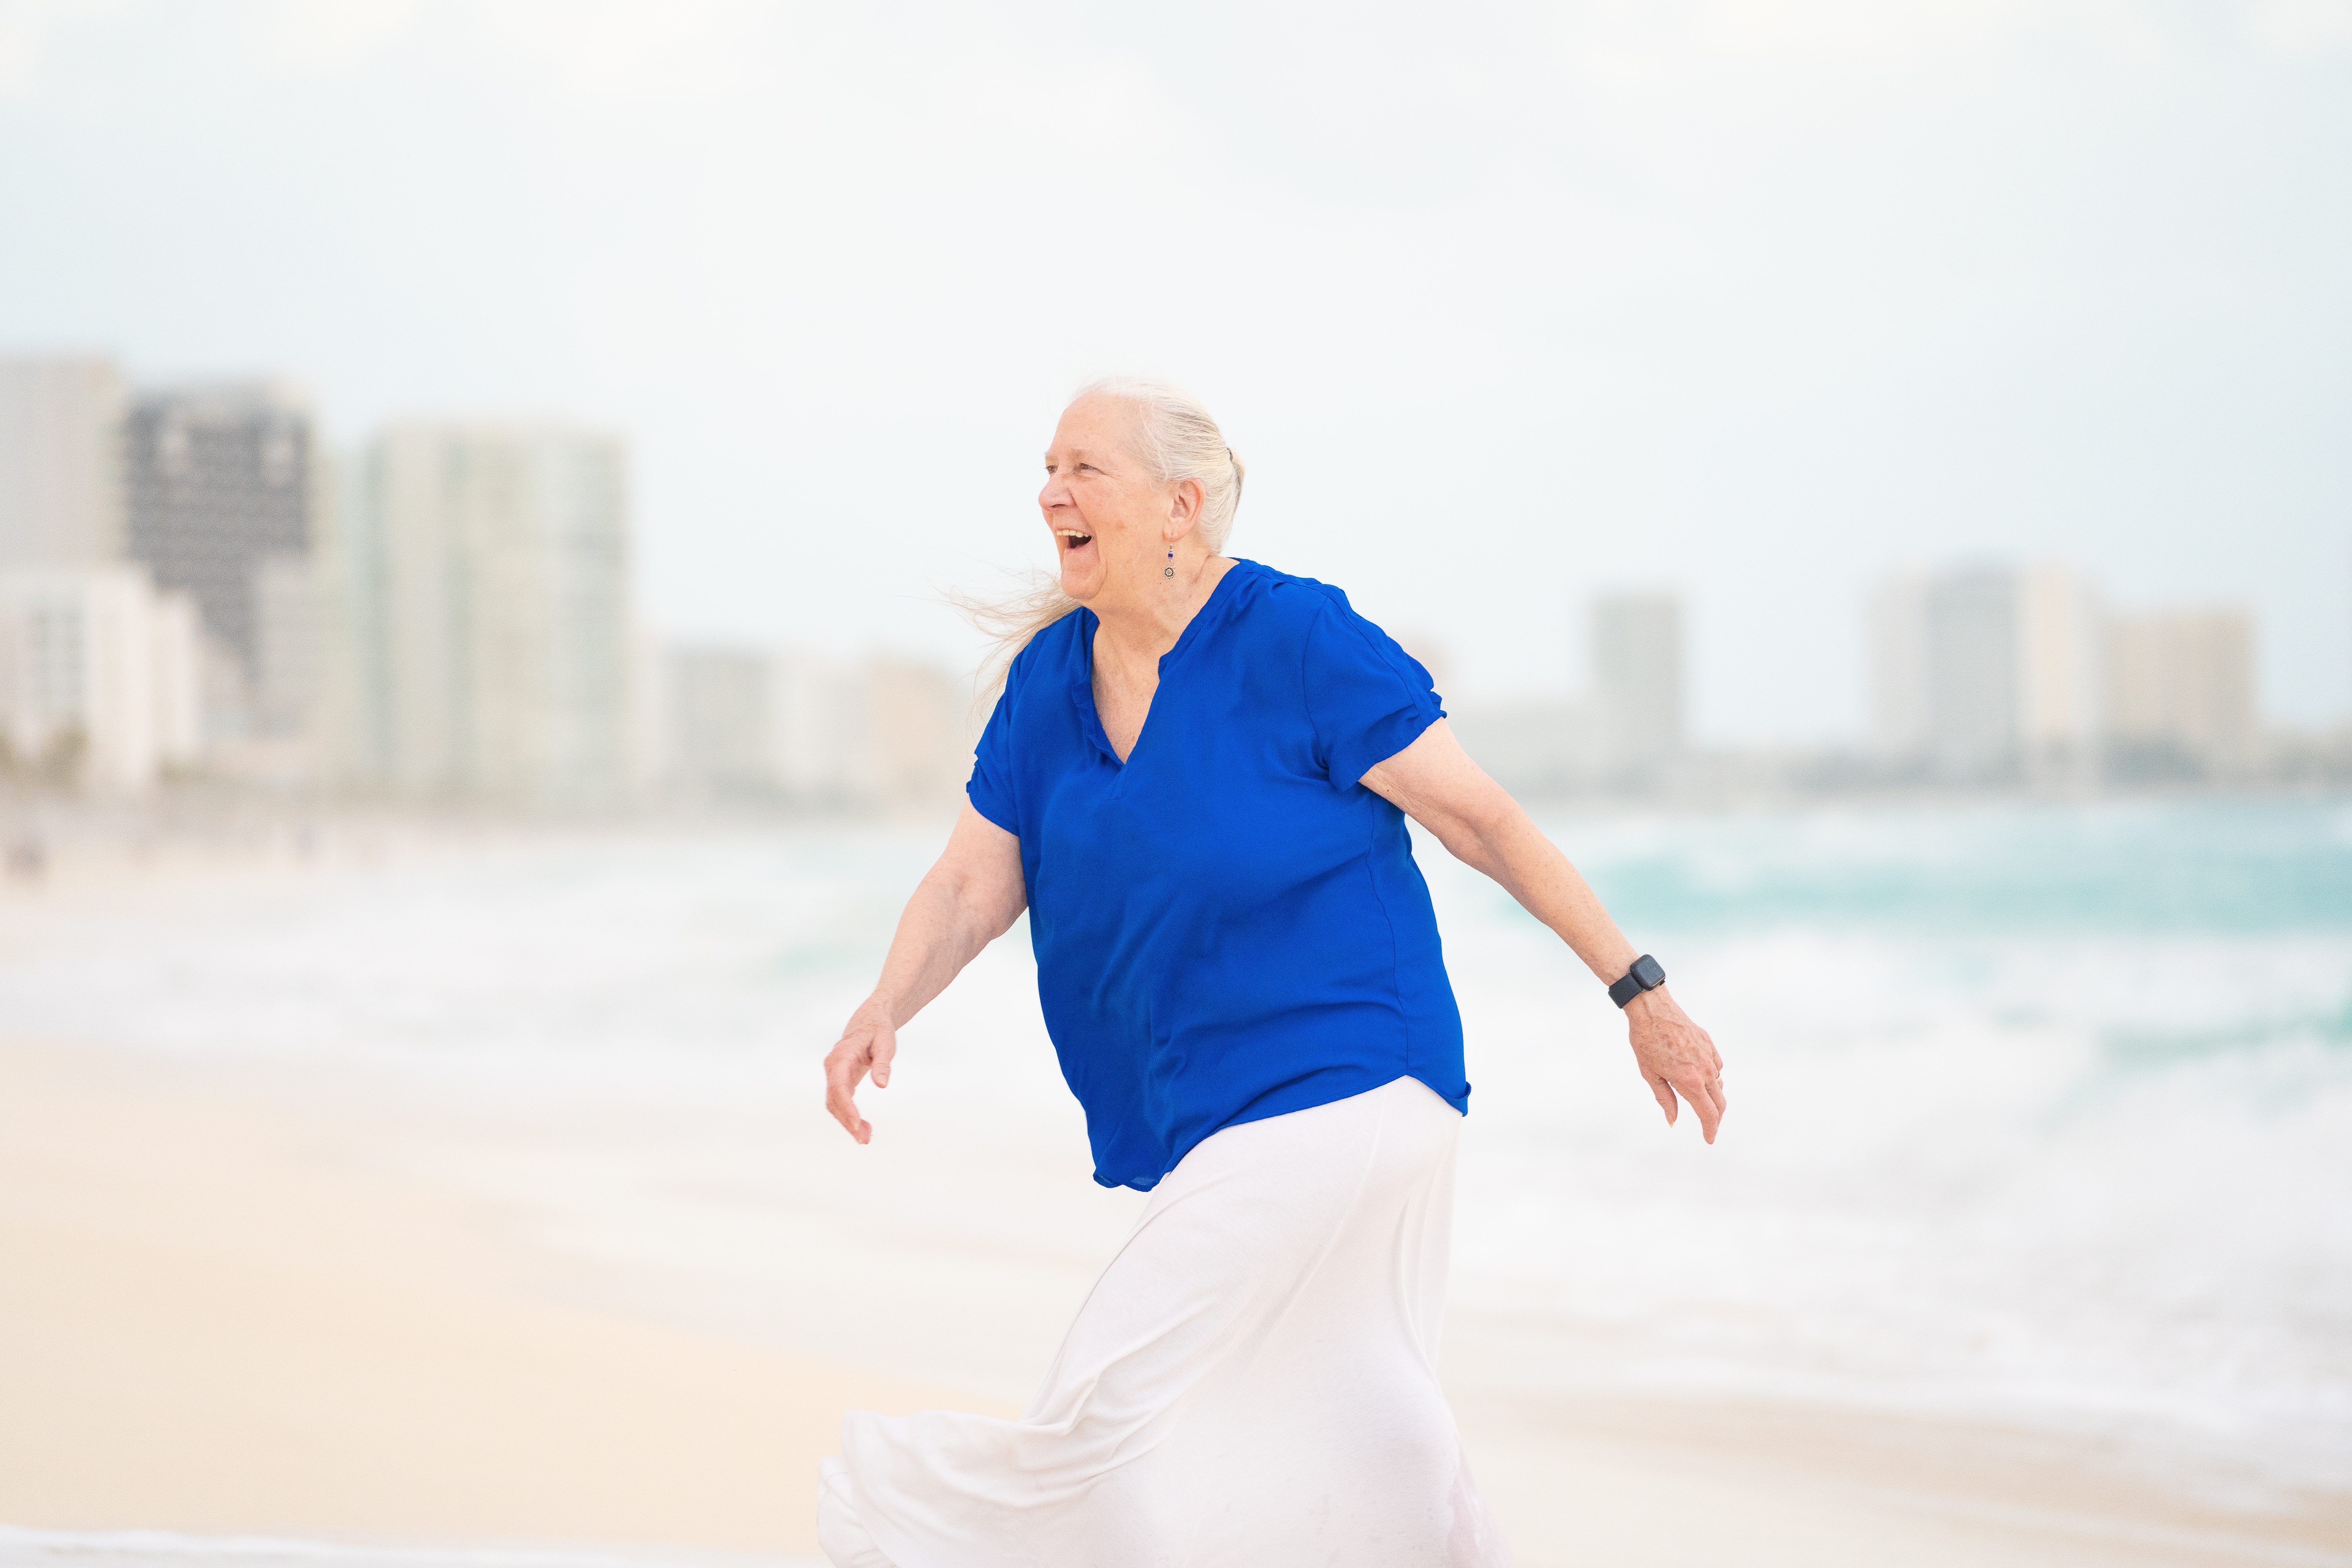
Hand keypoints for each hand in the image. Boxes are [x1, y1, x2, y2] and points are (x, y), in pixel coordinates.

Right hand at [823, 999, 898, 1144]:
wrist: (870, 1021)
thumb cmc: (878, 1030)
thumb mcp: (886, 1043)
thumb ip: (883, 1063)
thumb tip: (882, 1085)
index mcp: (842, 1055)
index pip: (839, 1086)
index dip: (846, 1107)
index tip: (857, 1123)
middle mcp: (832, 1066)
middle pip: (834, 1099)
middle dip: (847, 1121)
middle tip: (865, 1139)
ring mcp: (833, 1074)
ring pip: (835, 1104)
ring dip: (848, 1122)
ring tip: (866, 1137)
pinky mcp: (839, 1080)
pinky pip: (840, 1101)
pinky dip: (849, 1115)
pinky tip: (862, 1126)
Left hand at [1624, 986, 1725, 1142]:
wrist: (1652, 1009)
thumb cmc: (1645, 1041)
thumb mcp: (1650, 1075)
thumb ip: (1665, 1100)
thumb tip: (1673, 1121)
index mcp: (1689, 1081)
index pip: (1708, 1114)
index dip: (1710, 1130)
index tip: (1709, 1139)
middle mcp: (1704, 1070)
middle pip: (1720, 1103)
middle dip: (1716, 1118)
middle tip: (1708, 1127)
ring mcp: (1709, 1055)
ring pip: (1719, 1084)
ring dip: (1714, 1097)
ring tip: (1703, 1103)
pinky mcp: (1709, 1043)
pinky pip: (1717, 1066)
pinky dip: (1713, 1076)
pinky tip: (1702, 1077)